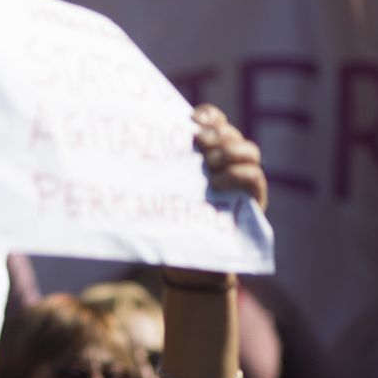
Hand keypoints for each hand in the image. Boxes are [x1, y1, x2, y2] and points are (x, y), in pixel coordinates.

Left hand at [166, 104, 266, 290]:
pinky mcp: (253, 200)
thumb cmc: (167, 222)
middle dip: (216, 133)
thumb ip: (158, 167)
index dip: (208, 115)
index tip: (191, 118)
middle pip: (231, 133)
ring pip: (249, 150)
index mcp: (205, 153)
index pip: (214, 121)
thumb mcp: (159, 190)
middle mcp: (227, 162)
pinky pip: (255, 177)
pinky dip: (238, 174)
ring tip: (210, 163)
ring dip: (230, 151)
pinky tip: (216, 183)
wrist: (186, 262)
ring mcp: (243, 180)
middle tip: (199, 142)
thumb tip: (123, 143)